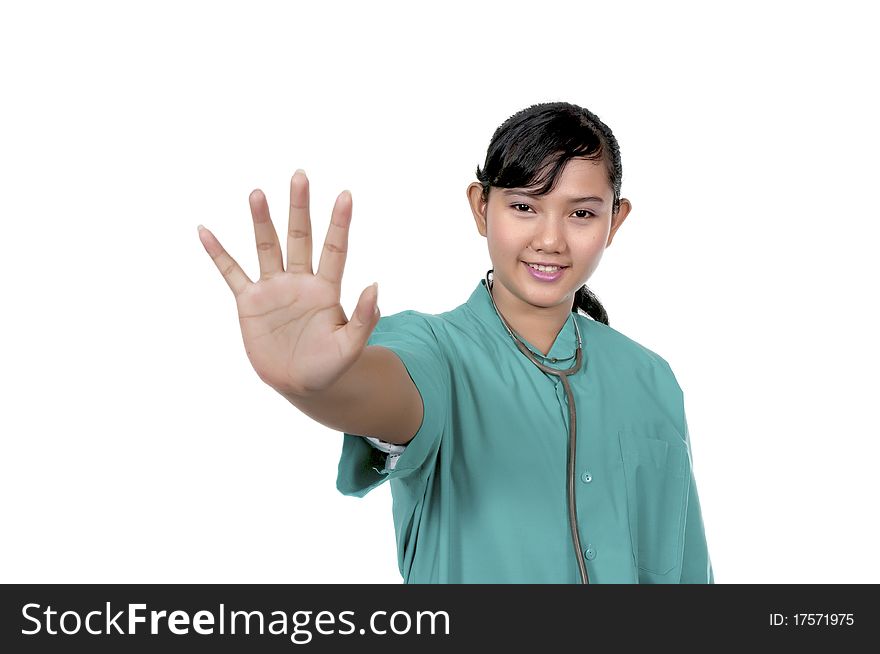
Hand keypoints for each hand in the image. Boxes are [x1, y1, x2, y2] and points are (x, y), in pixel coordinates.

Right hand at [198, 170, 379, 395]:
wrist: (300, 384)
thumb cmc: (329, 366)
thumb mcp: (350, 347)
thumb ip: (363, 319)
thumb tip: (375, 287)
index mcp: (326, 289)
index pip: (335, 249)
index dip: (340, 224)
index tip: (346, 195)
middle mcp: (300, 281)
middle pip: (300, 237)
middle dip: (299, 208)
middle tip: (300, 176)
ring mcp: (273, 288)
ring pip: (267, 247)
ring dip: (261, 222)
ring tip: (257, 194)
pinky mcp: (249, 302)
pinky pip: (231, 273)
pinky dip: (218, 254)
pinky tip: (205, 231)